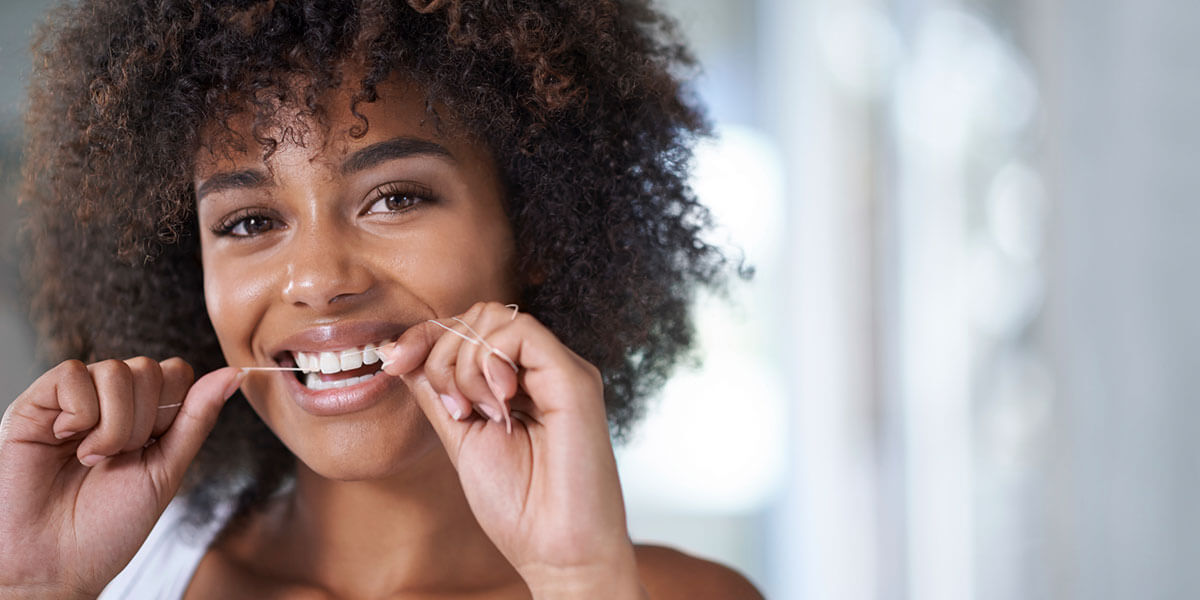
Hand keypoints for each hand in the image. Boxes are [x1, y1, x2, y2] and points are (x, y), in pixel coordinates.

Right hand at [0, 358, 242, 598]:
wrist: (56, 563)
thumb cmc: (110, 525)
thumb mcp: (166, 470)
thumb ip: (197, 418)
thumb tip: (234, 373)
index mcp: (143, 415)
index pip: (176, 373)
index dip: (173, 409)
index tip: (151, 449)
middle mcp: (107, 401)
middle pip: (149, 369)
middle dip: (144, 423)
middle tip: (117, 460)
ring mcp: (71, 400)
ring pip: (115, 370)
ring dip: (115, 425)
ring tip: (92, 459)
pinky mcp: (35, 403)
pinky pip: (72, 374)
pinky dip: (80, 413)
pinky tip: (65, 442)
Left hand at [380, 302, 645, 597]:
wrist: (555, 551)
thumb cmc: (519, 507)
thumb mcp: (460, 437)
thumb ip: (437, 392)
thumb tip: (401, 353)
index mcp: (520, 381)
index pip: (469, 328)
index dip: (425, 336)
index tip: (392, 363)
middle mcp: (544, 369)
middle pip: (479, 315)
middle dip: (441, 351)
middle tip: (452, 408)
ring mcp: (561, 370)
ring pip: (495, 317)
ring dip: (463, 363)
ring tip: (476, 413)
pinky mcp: (574, 379)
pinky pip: (520, 332)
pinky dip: (490, 361)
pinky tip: (496, 403)